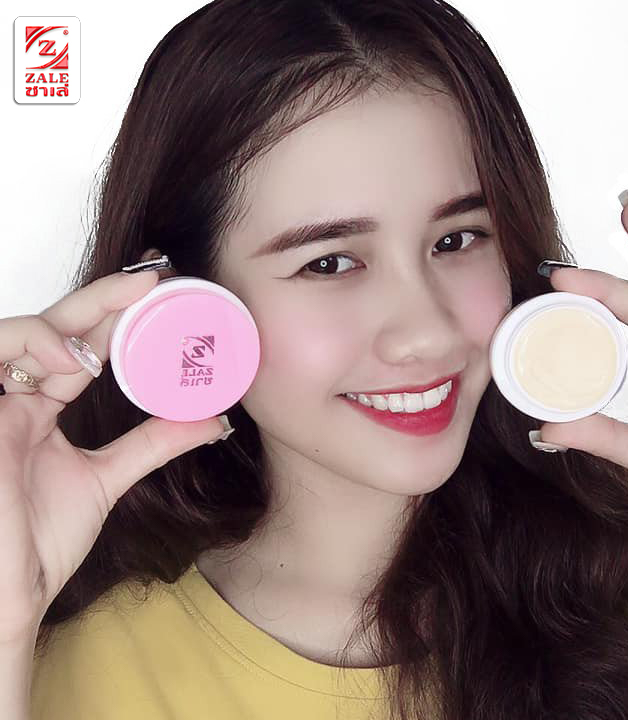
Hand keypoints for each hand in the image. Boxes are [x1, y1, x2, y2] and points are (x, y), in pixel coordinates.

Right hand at [0, 256, 224, 643]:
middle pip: (56, 328)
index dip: (115, 317)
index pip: (79, 348)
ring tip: (116, 331)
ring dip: (71, 321)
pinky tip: (70, 361)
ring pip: (19, 331)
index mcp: (40, 409)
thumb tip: (214, 419)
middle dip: (104, 299)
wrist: (4, 596)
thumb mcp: (105, 478)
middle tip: (155, 279)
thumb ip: (154, 443)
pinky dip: (32, 345)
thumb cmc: (36, 543)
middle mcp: (12, 397)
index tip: (163, 293)